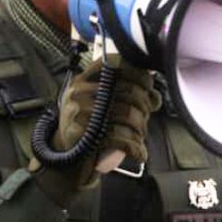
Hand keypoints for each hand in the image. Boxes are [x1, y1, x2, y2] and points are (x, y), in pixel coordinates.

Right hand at [38, 58, 159, 205]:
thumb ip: (127, 95)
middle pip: (128, 91)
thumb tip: (155, 97)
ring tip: (140, 135)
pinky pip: (120, 138)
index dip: (138, 75)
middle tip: (145, 117)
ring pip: (127, 115)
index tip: (148, 86)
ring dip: (141, 128)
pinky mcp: (85, 136)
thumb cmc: (89, 126)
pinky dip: (135, 147)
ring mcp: (81, 113)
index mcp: (85, 79)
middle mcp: (81, 92)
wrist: (67, 156)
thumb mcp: (103, 105)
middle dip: (144, 106)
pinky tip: (139, 153)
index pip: (116, 65)